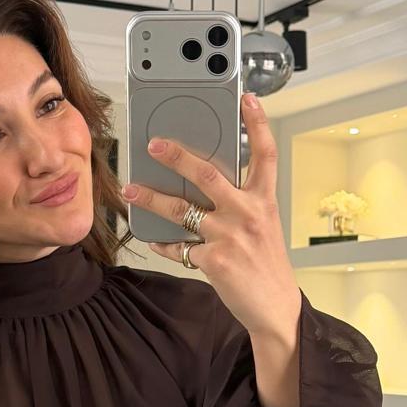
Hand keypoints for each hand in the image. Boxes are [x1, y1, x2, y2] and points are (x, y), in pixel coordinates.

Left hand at [121, 92, 299, 337]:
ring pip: (181, 209)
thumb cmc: (266, 265)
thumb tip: (202, 186)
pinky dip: (166, 244)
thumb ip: (240, 204)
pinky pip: (179, 246)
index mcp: (264, 201)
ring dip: (151, 198)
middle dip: (176, 156)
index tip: (247, 99)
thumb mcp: (263, 226)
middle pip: (207, 174)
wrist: (275, 307)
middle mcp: (248, 213)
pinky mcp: (214, 260)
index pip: (265, 154)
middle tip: (154, 144)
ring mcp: (230, 236)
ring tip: (131, 190)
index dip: (257, 124)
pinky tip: (158, 241)